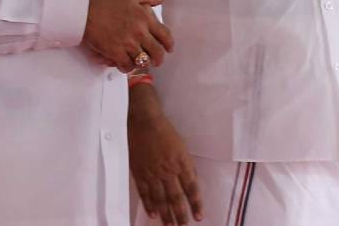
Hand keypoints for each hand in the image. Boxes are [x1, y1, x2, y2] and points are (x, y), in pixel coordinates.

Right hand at [84, 0, 172, 71]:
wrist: (85, 12)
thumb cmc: (105, 4)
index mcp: (144, 17)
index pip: (165, 35)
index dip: (169, 44)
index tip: (168, 49)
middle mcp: (139, 31)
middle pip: (157, 52)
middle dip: (158, 59)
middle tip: (155, 61)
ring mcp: (128, 43)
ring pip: (143, 61)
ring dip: (142, 64)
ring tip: (139, 63)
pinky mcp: (116, 52)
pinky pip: (127, 66)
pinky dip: (127, 68)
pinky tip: (124, 65)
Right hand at [129, 87, 203, 223]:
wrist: (143, 121)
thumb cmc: (164, 130)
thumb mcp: (182, 146)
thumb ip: (186, 164)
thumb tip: (190, 180)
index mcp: (181, 162)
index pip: (191, 188)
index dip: (195, 203)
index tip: (199, 216)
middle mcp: (168, 171)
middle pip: (176, 198)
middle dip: (180, 214)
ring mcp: (153, 173)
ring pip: (160, 199)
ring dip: (165, 215)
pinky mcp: (140, 173)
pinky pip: (145, 194)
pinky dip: (149, 205)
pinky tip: (153, 215)